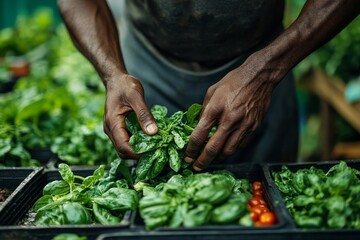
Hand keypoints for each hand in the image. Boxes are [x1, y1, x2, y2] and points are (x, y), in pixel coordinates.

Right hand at [103, 74, 157, 158]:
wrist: (116, 80)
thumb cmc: (125, 85)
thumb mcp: (136, 96)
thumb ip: (144, 114)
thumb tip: (153, 133)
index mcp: (113, 123)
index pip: (123, 147)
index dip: (137, 154)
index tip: (153, 153)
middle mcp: (111, 129)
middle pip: (123, 151)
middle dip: (138, 155)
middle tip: (156, 151)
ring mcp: (113, 130)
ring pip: (124, 148)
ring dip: (138, 150)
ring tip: (155, 146)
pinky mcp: (118, 129)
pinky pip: (126, 141)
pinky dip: (137, 144)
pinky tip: (149, 139)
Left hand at [185, 54, 275, 170]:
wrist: (259, 77)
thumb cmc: (233, 82)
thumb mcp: (212, 91)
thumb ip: (203, 110)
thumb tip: (196, 126)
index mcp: (216, 109)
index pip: (199, 135)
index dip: (191, 149)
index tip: (187, 157)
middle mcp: (229, 119)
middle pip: (213, 149)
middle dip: (202, 161)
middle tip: (195, 167)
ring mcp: (243, 125)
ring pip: (228, 151)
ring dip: (216, 158)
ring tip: (209, 160)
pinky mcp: (253, 128)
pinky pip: (240, 146)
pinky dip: (230, 150)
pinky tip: (224, 150)